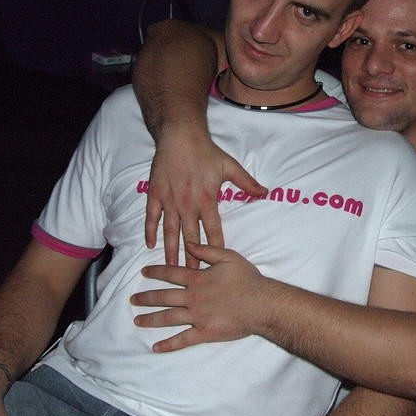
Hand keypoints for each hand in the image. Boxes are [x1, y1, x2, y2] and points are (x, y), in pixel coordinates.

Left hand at [131, 242, 270, 350]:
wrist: (261, 304)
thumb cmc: (247, 279)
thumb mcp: (228, 257)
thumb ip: (207, 251)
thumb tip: (188, 244)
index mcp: (198, 279)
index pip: (171, 274)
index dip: (156, 272)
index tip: (143, 273)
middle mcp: (193, 298)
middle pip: (164, 297)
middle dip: (146, 298)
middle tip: (133, 300)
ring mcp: (197, 317)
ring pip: (168, 318)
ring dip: (151, 319)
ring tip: (137, 320)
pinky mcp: (204, 333)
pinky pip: (182, 340)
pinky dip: (168, 344)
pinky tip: (156, 347)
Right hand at [144, 130, 266, 267]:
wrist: (180, 137)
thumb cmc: (206, 152)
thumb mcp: (230, 166)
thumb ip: (247, 182)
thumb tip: (265, 191)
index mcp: (207, 201)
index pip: (213, 232)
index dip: (215, 250)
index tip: (217, 267)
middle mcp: (188, 205)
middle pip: (190, 238)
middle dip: (192, 259)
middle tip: (193, 277)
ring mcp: (170, 201)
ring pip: (170, 231)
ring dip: (171, 251)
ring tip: (170, 268)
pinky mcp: (155, 195)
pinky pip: (151, 217)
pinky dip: (150, 231)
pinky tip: (150, 244)